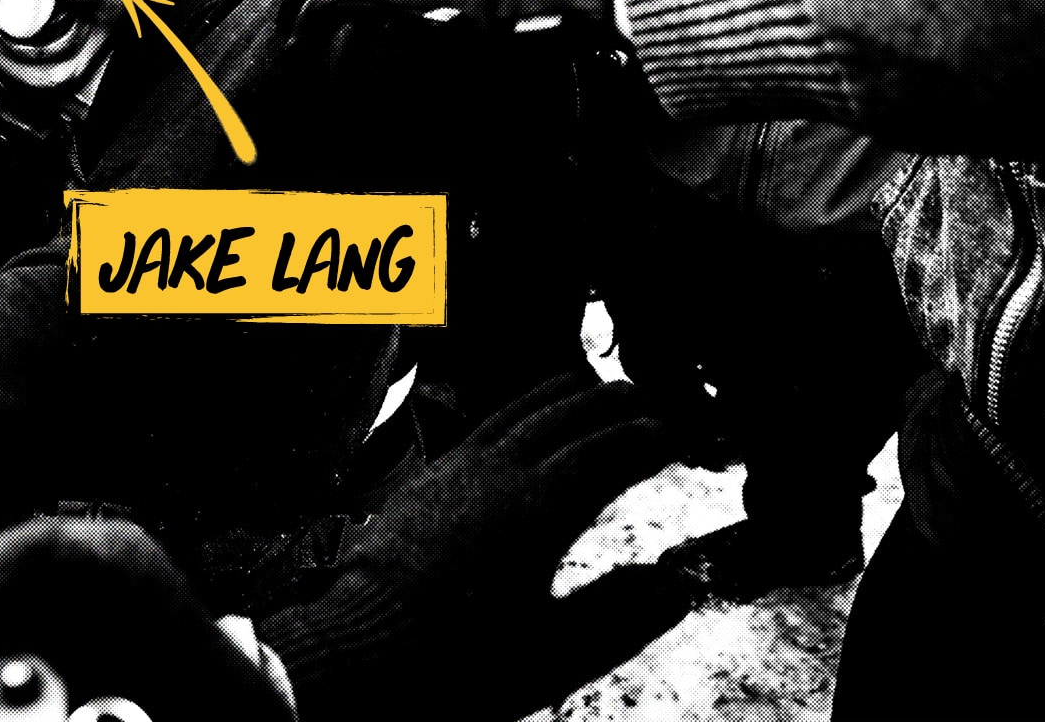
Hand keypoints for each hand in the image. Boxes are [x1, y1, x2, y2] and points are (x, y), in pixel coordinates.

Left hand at [260, 373, 687, 719]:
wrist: (365, 650)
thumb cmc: (460, 662)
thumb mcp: (554, 653)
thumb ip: (620, 615)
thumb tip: (679, 586)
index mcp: (537, 512)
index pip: (607, 456)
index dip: (646, 440)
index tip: (679, 433)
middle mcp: (496, 476)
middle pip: (564, 420)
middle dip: (609, 404)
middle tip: (645, 396)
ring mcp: (454, 473)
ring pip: (515, 414)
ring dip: (556, 396)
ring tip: (585, 381)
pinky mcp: (424, 481)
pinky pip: (478, 426)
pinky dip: (511, 409)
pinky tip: (513, 420)